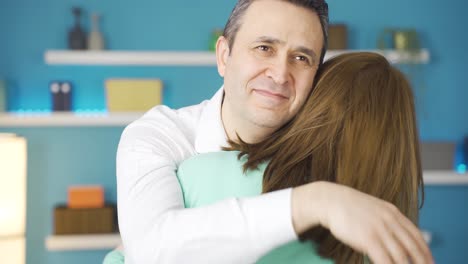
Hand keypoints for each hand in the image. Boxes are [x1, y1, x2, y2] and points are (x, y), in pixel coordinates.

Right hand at [292, 181, 433, 263]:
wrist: (330, 200)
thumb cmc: (348, 208)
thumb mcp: (373, 209)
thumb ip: (386, 220)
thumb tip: (395, 235)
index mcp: (393, 213)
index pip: (416, 235)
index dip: (425, 251)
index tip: (429, 262)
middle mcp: (390, 220)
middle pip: (413, 247)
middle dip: (422, 262)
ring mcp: (380, 229)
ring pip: (400, 256)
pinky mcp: (368, 238)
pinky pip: (384, 259)